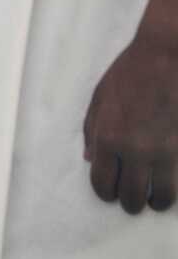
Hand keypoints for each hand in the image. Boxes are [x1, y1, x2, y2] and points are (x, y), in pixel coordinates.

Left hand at [82, 29, 177, 213]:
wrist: (166, 57)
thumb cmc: (130, 73)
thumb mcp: (100, 97)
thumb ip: (92, 130)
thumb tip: (89, 160)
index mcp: (108, 136)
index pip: (102, 184)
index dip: (106, 193)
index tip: (111, 190)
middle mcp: (134, 150)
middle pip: (130, 198)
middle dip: (129, 201)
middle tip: (132, 194)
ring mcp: (163, 152)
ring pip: (160, 199)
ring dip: (155, 200)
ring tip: (154, 195)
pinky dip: (174, 189)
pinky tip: (169, 181)